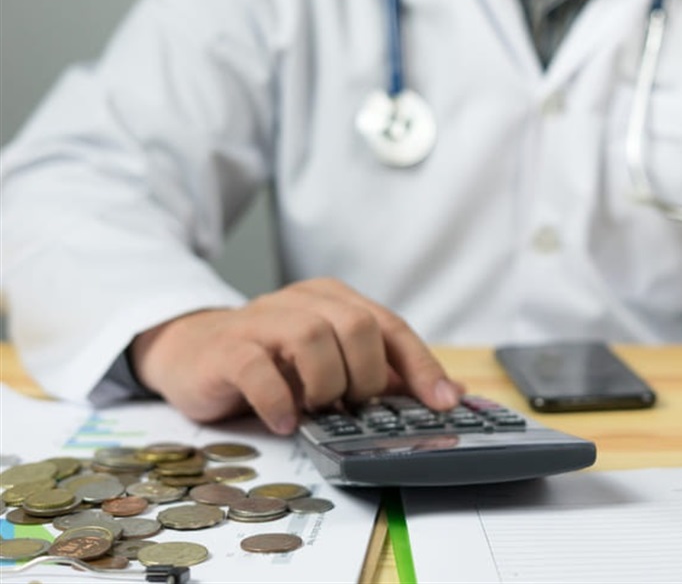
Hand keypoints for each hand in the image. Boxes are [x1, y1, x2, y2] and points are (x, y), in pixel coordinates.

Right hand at [130, 278, 463, 434]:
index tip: (444, 403)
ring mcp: (262, 320)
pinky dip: (279, 400)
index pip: (391, 327)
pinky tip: (285, 421)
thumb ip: (383, 376)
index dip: (422, 366)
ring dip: (324, 384)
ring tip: (316, 409)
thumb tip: (448, 397)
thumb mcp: (332, 365)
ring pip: (312, 338)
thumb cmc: (273, 362)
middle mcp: (302, 302)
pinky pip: (259, 369)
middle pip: (358, 326)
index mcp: (335, 301)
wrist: (192, 353)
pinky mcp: (228, 348)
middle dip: (366, 375)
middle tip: (353, 404)